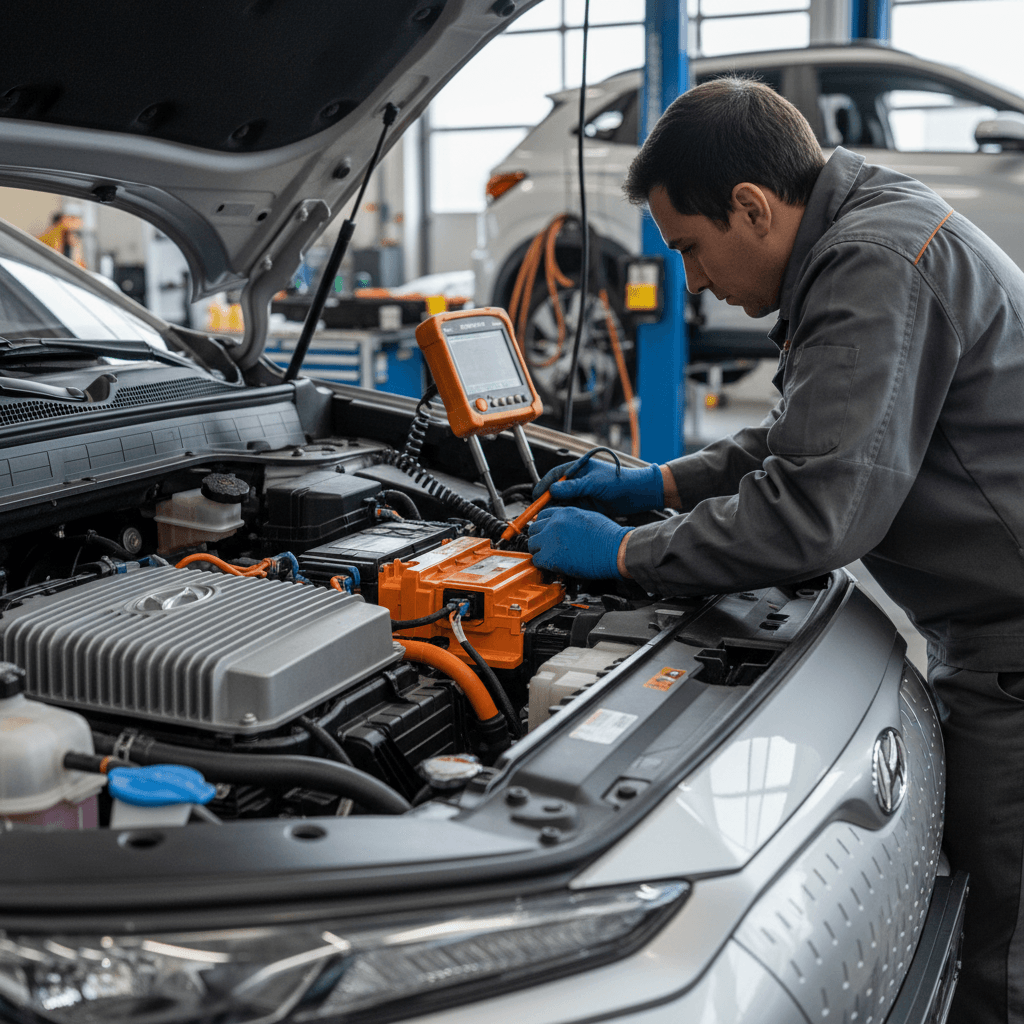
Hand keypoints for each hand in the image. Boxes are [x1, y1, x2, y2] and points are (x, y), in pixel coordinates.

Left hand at [527, 507, 628, 578]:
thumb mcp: (588, 517)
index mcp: (564, 512)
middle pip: (533, 529)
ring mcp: (550, 539)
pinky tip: (553, 566)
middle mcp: (555, 523)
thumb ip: (571, 519)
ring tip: (550, 557)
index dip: (543, 526)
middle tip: (547, 547)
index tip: (545, 534)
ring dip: (539, 551)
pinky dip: (542, 564)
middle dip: (539, 538)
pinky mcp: (550, 556)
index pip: (542, 516)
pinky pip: (536, 560)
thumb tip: (563, 526)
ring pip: (531, 544)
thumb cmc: (608, 536)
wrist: (615, 550)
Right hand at [532, 458, 664, 516]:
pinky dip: (564, 515)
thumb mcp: (595, 482)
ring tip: (547, 518)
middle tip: (538, 511)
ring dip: (554, 509)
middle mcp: (577, 481)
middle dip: (546, 501)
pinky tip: (560, 521)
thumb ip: (574, 486)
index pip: (554, 476)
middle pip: (555, 491)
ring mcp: (582, 494)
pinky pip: (571, 510)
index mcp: (578, 469)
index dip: (543, 486)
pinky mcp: (587, 506)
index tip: (536, 496)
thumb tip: (553, 490)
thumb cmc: (620, 480)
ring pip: (562, 502)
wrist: (638, 493)